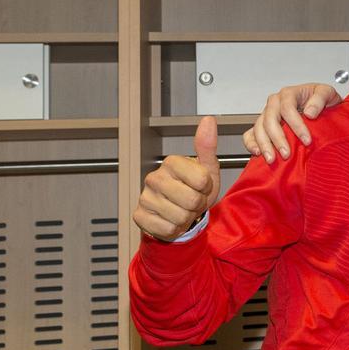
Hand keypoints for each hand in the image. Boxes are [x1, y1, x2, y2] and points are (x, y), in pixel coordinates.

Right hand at [133, 116, 221, 241]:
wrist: (178, 213)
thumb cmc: (193, 189)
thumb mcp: (206, 168)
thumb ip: (207, 146)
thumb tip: (208, 120)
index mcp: (171, 162)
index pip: (202, 180)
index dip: (207, 188)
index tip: (201, 186)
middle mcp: (155, 177)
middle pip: (192, 200)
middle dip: (197, 205)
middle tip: (192, 201)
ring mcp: (145, 197)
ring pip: (180, 217)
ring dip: (187, 218)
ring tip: (182, 209)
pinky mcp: (140, 216)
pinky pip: (167, 229)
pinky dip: (174, 229)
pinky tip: (170, 219)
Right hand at [242, 84, 341, 162]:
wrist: (321, 106)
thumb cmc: (321, 100)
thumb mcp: (327, 93)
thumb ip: (320, 99)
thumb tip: (309, 112)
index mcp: (289, 94)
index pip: (287, 108)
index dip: (296, 125)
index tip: (307, 140)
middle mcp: (275, 103)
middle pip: (270, 119)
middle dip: (277, 138)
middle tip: (287, 154)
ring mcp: (267, 114)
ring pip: (259, 127)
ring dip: (264, 144)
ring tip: (272, 159)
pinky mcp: (262, 126)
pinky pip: (250, 134)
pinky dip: (251, 143)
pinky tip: (258, 153)